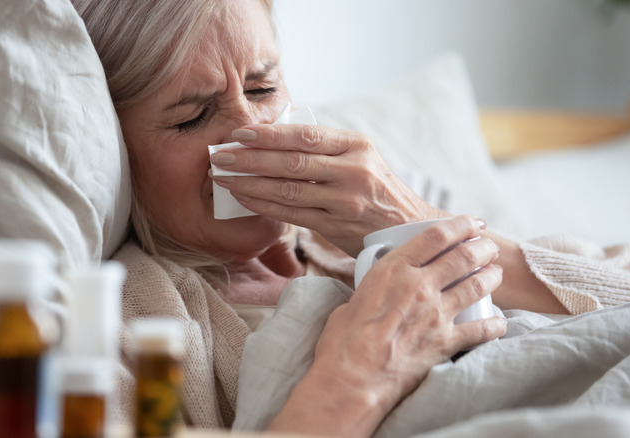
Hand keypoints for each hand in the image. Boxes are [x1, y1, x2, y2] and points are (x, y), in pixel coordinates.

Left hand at [209, 123, 445, 255]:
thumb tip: (274, 135)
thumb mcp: (361, 156)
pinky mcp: (336, 227)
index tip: (240, 133)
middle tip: (221, 155)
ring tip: (224, 178)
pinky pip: (292, 215)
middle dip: (250, 158)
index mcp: (357, 145)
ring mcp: (344, 201)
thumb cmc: (377, 188)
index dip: (269, 134)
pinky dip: (264, 206)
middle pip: (292, 162)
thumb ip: (325, 147)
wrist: (408, 228)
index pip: (305, 135)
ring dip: (250, 184)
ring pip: (288, 190)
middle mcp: (353, 171)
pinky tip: (245, 199)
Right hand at [268, 216, 506, 437]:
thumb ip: (374, 288)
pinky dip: (495, 325)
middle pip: (463, 255)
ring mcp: (435, 314)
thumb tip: (378, 290)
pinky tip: (500, 322)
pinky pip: (481, 330)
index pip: (436, 235)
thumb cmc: (343, 342)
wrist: (351, 379)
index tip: (472, 222)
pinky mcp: (445, 342)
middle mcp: (419, 286)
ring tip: (496, 273)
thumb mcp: (354, 299)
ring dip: (491, 276)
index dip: (460, 224)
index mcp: (393, 269)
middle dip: (482, 247)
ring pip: (477, 285)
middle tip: (488, 246)